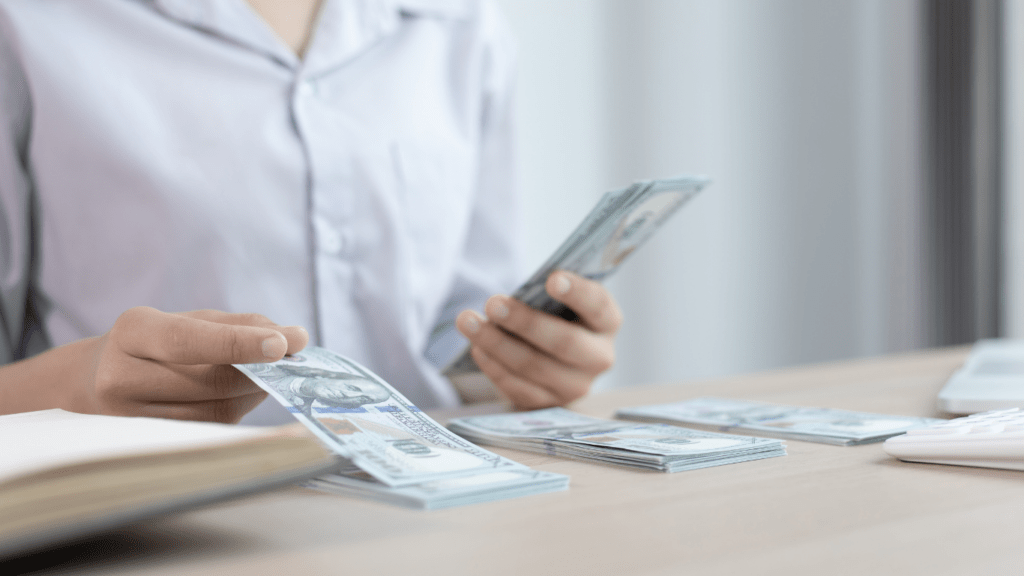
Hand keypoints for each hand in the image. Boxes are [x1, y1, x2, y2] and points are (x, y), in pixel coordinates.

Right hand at [76, 307, 307, 421]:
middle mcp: (122, 377)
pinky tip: (246, 394)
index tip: (283, 344)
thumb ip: (240, 324)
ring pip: (217, 410)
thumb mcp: (189, 319)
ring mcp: (132, 419)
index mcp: (133, 332)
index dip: (239, 343)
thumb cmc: (157, 343)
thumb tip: (293, 338)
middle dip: (261, 370)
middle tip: (295, 357)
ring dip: (256, 392)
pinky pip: (212, 428)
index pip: (188, 340)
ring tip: (269, 373)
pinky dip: (240, 409)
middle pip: (211, 381)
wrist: (97, 380)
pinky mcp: (152, 444)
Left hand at [455, 271, 622, 408]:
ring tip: (468, 321)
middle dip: (525, 322)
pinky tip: (477, 349)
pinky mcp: (550, 405)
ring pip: (534, 366)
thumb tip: (514, 295)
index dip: (577, 292)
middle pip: (564, 342)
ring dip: (497, 343)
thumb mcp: (558, 302)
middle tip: (493, 303)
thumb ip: (546, 296)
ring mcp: (576, 386)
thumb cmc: (554, 316)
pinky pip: (519, 388)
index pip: (598, 306)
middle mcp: (599, 357)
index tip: (552, 279)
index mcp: (607, 322)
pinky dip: (494, 367)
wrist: (550, 358)